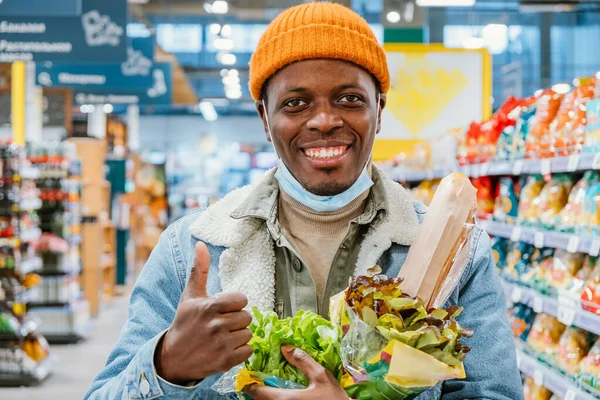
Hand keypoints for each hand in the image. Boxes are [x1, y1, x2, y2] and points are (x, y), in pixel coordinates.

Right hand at [155, 242, 252, 383]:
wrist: (173, 358)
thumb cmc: (184, 323)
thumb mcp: (190, 296)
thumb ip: (200, 270)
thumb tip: (200, 244)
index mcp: (210, 306)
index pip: (242, 300)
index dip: (234, 304)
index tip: (222, 309)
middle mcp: (216, 325)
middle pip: (247, 317)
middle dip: (236, 320)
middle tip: (221, 324)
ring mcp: (221, 344)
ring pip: (248, 334)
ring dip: (238, 336)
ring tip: (223, 337)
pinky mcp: (226, 361)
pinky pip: (248, 351)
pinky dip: (240, 351)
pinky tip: (226, 349)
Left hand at [243, 345, 348, 399]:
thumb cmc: (334, 399)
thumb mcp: (321, 376)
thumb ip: (302, 361)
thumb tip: (285, 347)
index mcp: (286, 399)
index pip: (257, 393)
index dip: (250, 384)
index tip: (249, 377)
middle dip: (256, 392)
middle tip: (257, 381)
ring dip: (264, 398)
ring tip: (268, 388)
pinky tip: (280, 395)